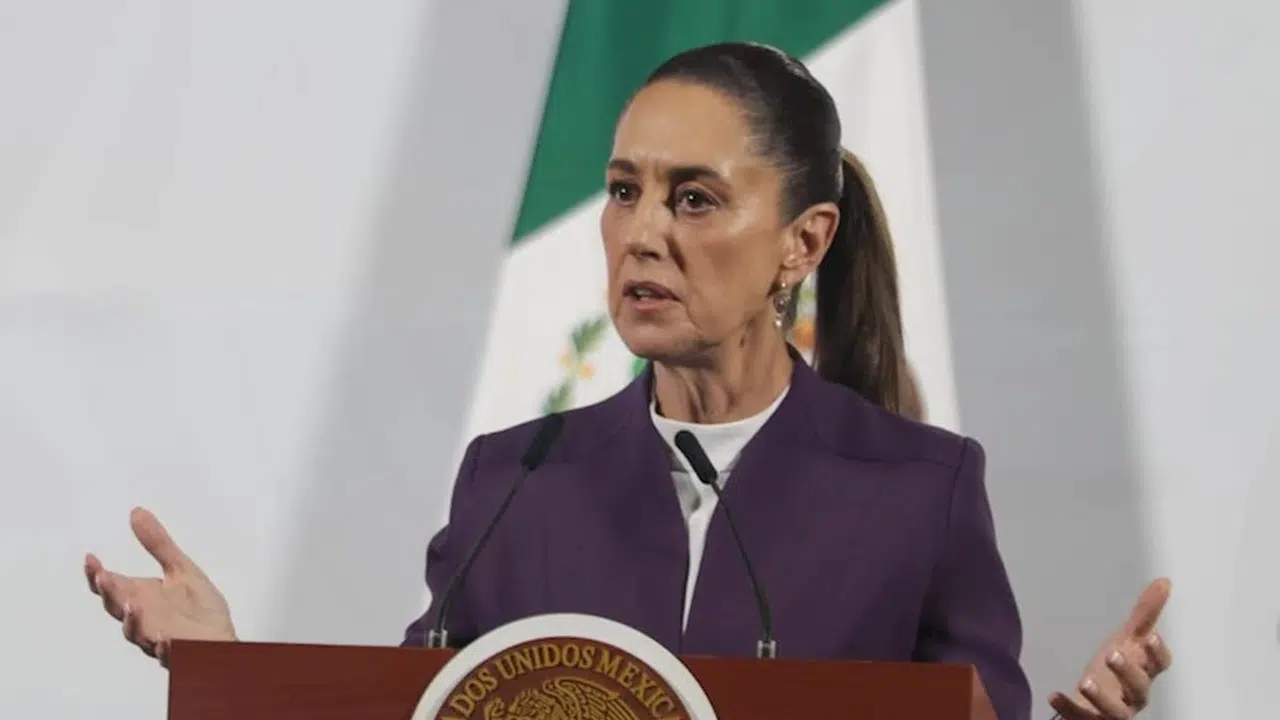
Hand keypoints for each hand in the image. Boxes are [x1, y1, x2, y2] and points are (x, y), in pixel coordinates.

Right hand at [85, 507, 236, 666]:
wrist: (220, 640)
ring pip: (137, 632)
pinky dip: (164, 647)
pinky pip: (168, 654)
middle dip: (111, 594)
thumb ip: (158, 543)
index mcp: (140, 598)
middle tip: (104, 578)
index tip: (91, 558)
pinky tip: (165, 640)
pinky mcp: (179, 653)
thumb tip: (137, 512)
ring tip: (134, 604)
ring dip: (133, 620)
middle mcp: (142, 619)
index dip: (97, 575)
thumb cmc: (197, 608)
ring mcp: (157, 637)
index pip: (112, 587)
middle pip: (119, 608)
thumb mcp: (179, 568)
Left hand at [1049, 578, 1173, 718]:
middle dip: (1128, 672)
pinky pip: (1082, 718)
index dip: (1158, 653)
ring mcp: (1114, 711)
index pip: (1159, 665)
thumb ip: (1145, 613)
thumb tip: (1164, 581)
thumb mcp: (1128, 639)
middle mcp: (1134, 695)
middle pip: (1139, 688)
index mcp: (1145, 672)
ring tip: (1084, 681)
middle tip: (1112, 653)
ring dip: (1101, 697)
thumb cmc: (1116, 669)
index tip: (1151, 637)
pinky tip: (1053, 695)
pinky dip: (1069, 708)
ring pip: (1115, 711)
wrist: (1093, 701)